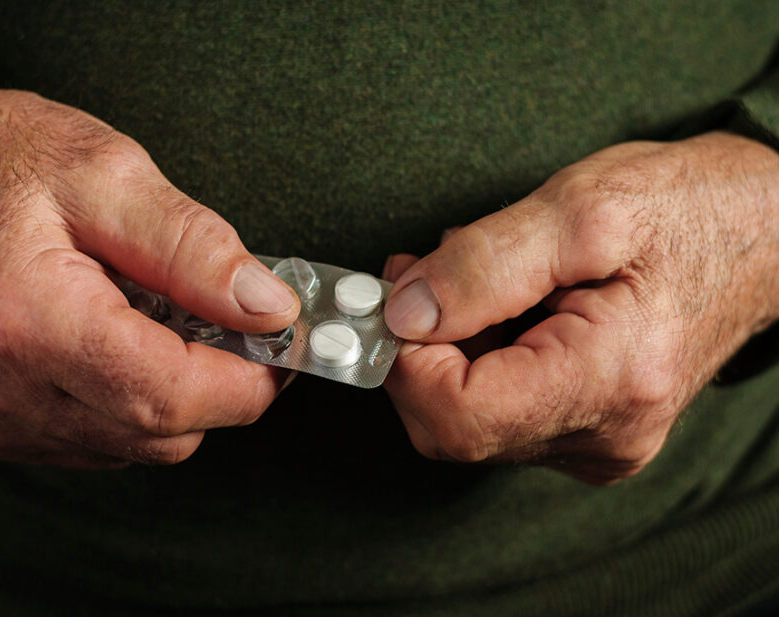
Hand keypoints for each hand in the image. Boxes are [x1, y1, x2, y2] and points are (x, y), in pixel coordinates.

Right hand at [0, 77, 298, 467]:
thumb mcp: (108, 173)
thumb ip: (194, 247)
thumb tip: (268, 308)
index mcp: (28, 320)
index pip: (170, 397)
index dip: (246, 381)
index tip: (280, 344)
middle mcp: (3, 389)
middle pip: (163, 433)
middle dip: (219, 384)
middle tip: (226, 316)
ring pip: (141, 444)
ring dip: (176, 391)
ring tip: (155, 315)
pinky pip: (106, 440)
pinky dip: (136, 399)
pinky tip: (119, 339)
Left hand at [382, 132, 778, 483]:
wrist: (766, 232)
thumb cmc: (686, 208)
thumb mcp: (582, 207)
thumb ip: (484, 263)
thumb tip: (405, 313)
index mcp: (610, 382)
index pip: (458, 415)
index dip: (405, 359)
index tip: (393, 296)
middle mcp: (605, 436)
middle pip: (456, 426)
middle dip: (420, 350)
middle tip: (421, 275)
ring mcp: (600, 442)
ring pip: (472, 420)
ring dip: (449, 349)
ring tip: (477, 278)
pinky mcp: (591, 431)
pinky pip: (502, 412)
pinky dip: (478, 359)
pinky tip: (500, 307)